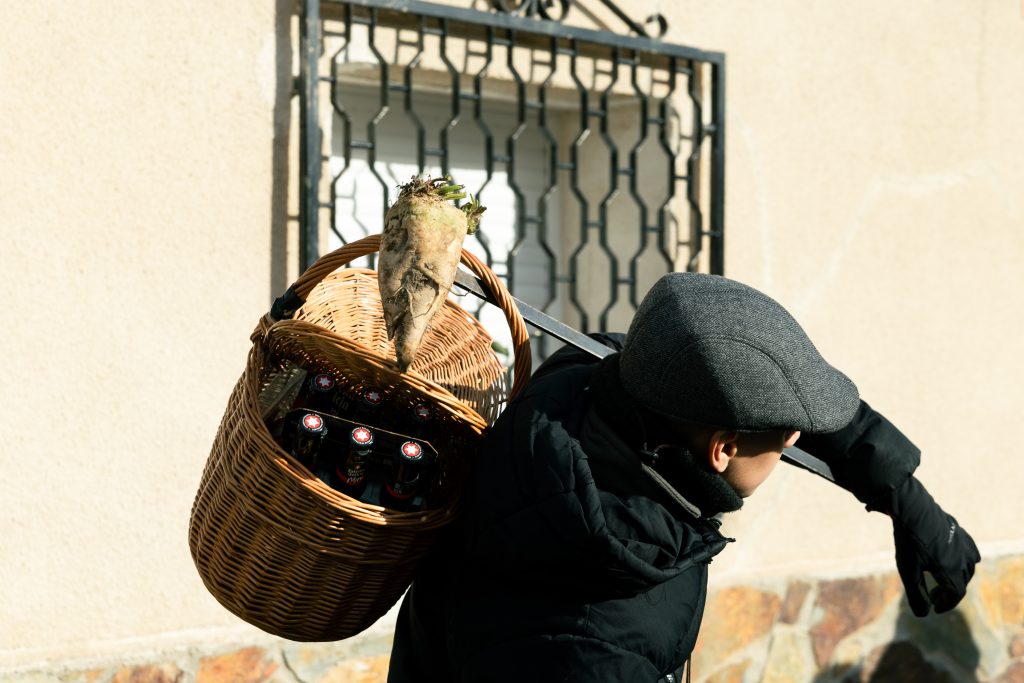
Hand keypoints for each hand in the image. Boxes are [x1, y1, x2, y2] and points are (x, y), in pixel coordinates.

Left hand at [887, 477, 980, 615]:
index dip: (946, 604)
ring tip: (942, 580)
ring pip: (968, 566)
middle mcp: (962, 558)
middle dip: (949, 592)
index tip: (935, 608)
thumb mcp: (907, 570)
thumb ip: (915, 594)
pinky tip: (957, 560)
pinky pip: (970, 550)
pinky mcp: (959, 531)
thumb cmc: (908, 540)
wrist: (910, 507)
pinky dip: (967, 560)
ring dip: (958, 577)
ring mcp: (963, 543)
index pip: (955, 594)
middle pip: (962, 581)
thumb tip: (924, 614)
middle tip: (932, 596)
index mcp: (952, 570)